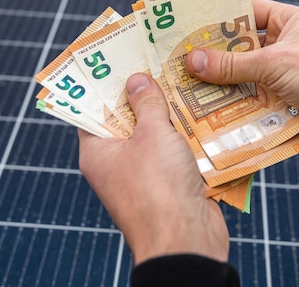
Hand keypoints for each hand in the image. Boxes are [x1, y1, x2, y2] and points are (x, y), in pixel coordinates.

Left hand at [78, 73, 228, 263]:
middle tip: (160, 61)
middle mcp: (117, 163)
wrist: (187, 241)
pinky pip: (176, 152)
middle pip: (128, 119)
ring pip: (156, 134)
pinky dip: (188, 135)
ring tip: (186, 79)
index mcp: (98, 151)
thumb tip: (138, 80)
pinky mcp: (170, 183)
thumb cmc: (159, 187)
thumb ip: (147, 103)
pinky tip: (204, 112)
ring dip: (171, 113)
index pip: (94, 109)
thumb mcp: (151, 134)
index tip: (122, 58)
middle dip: (146, 93)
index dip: (107, 83)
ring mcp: (145, 175)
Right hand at [185, 0, 298, 155]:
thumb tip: (193, 61)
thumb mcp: (276, 63)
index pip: (249, 11)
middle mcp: (286, 46)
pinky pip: (252, 102)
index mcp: (291, 22)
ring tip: (187, 88)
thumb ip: (233, 64)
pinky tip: (208, 112)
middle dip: (215, 57)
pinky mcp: (283, 103)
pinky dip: (234, 107)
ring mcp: (284, 76)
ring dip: (221, 85)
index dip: (221, 17)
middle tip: (181, 60)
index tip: (191, 24)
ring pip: (244, 78)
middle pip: (242, 49)